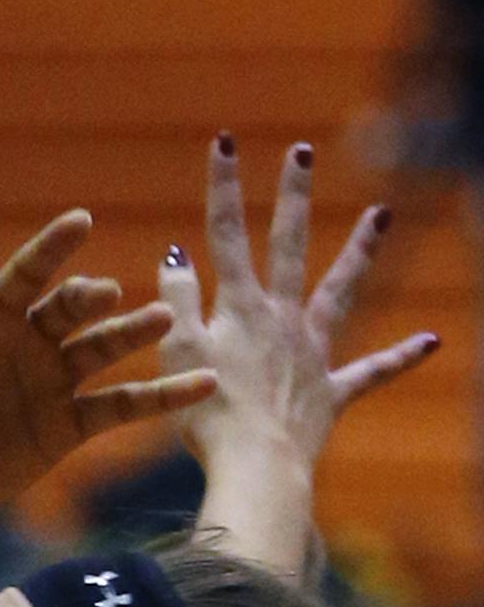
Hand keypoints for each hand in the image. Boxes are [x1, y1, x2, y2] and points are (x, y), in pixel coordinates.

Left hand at [0, 214, 214, 528]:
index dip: (53, 247)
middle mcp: (28, 343)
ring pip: (104, 351)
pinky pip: (121, 408)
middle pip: (72, 311)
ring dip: (133, 335)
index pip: (29, 272)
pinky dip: (162, 396)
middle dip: (94, 299)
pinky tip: (205, 381)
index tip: (81, 219)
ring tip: (164, 319)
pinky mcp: (67, 428)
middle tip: (111, 295)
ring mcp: (52, 384)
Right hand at [158, 136, 437, 473]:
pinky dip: (401, 356)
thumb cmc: (206, 411)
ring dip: (360, 251)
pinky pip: (373, 371)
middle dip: (292, 197)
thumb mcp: (177, 350)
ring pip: (340, 291)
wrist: (256, 464)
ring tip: (382, 214)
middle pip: (288, 245)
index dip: (222, 186)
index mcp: (238, 307)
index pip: (225, 233)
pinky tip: (432, 339)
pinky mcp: (331, 392)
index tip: (224, 142)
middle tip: (302, 153)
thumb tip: (175, 253)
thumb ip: (178, 299)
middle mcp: (280, 319)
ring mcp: (311, 352)